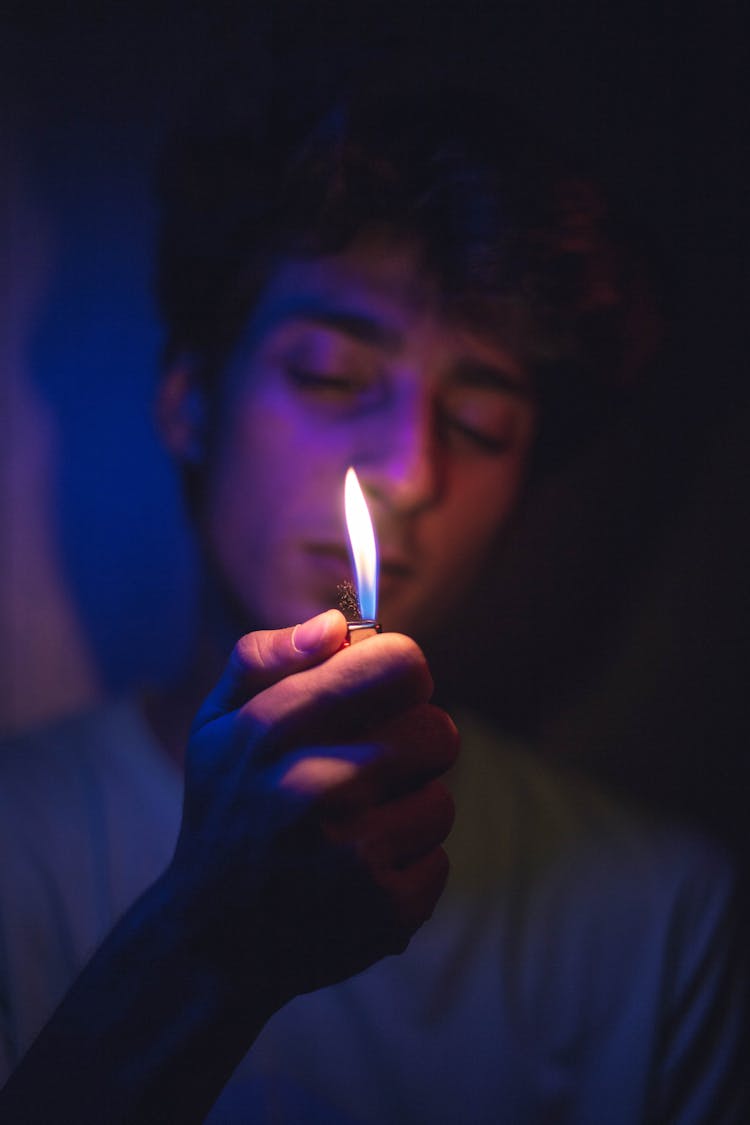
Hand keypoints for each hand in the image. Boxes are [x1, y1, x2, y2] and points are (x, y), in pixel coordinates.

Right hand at [170, 609, 457, 1011]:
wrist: (209, 941)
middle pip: (438, 731)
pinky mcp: (385, 908)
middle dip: (412, 745)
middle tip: (369, 769)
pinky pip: (439, 861)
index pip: (402, 665)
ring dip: (407, 812)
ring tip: (353, 828)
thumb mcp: (217, 725)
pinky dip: (407, 868)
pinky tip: (358, 875)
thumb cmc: (226, 813)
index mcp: (274, 728)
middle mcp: (316, 785)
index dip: (400, 674)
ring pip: (441, 799)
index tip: (382, 694)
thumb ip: (265, 657)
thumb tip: (337, 625)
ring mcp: (354, 852)